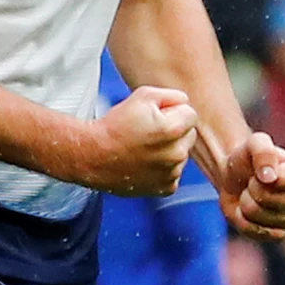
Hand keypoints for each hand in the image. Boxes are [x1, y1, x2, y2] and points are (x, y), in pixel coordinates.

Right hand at [77, 86, 198, 196]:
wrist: (93, 156)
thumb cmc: (115, 126)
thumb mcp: (142, 96)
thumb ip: (172, 96)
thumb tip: (185, 103)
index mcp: (173, 129)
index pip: (191, 114)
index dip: (174, 111)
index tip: (156, 116)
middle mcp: (176, 154)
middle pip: (189, 135)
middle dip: (175, 131)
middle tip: (150, 131)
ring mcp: (171, 173)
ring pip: (182, 155)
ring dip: (170, 150)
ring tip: (145, 148)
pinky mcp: (165, 188)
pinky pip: (174, 173)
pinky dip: (164, 169)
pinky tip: (146, 163)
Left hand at [218, 132, 284, 240]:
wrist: (235, 177)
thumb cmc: (250, 157)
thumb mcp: (255, 143)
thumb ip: (264, 151)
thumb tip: (270, 177)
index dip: (266, 175)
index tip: (261, 169)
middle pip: (271, 200)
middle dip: (253, 188)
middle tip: (253, 181)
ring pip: (260, 216)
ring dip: (246, 202)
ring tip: (251, 193)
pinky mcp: (277, 235)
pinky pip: (254, 230)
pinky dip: (243, 219)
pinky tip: (248, 209)